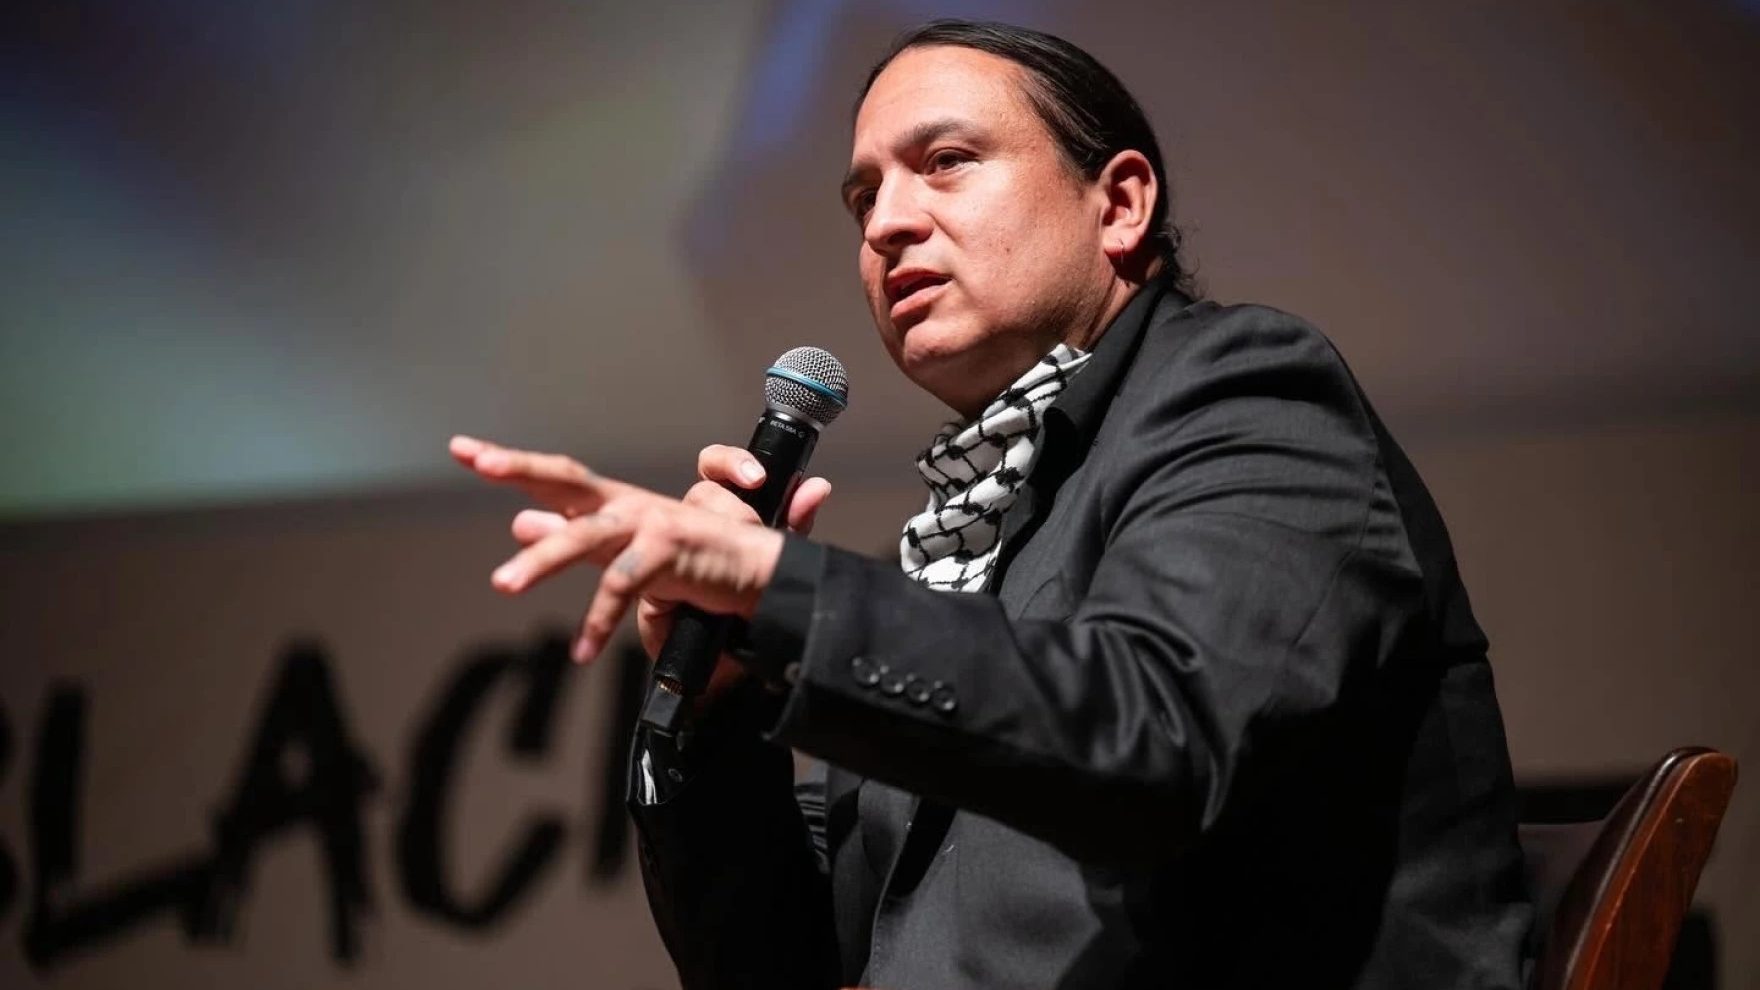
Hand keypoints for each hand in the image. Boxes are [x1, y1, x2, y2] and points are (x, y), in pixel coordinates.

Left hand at [449, 435, 816, 664]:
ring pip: (585, 536)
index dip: (513, 464)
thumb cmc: (698, 568)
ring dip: (543, 560)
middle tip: (477, 462)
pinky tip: (582, 650)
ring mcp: (651, 522)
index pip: (559, 478)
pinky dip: (601, 620)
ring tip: (504, 583)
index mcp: (618, 506)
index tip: (464, 450)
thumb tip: (519, 524)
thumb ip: (575, 540)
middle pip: (567, 480)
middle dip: (520, 468)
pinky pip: (624, 584)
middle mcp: (630, 506)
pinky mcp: (671, 549)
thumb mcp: (625, 557)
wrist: (761, 579)